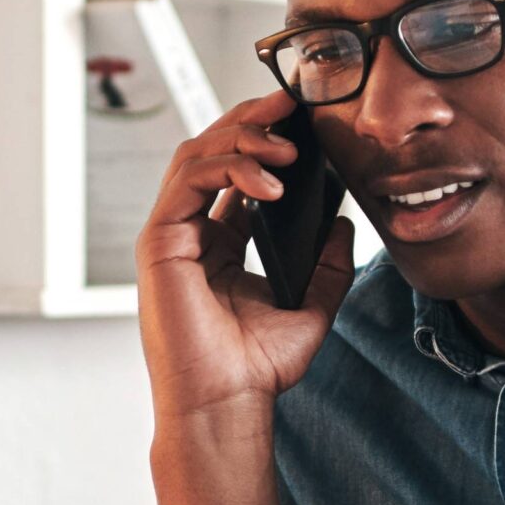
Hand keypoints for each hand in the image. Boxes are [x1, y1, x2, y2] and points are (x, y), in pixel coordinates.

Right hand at [136, 91, 357, 426]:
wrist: (227, 404)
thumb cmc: (256, 368)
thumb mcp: (312, 307)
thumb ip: (328, 264)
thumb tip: (343, 222)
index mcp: (220, 244)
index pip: (235, 171)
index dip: (265, 137)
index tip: (303, 118)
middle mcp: (191, 233)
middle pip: (212, 150)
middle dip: (252, 118)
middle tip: (293, 100)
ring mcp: (172, 235)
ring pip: (197, 155)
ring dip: (243, 137)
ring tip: (287, 143)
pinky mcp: (161, 242)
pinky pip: (189, 181)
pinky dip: (229, 168)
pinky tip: (269, 182)